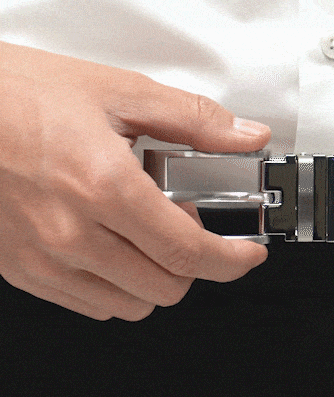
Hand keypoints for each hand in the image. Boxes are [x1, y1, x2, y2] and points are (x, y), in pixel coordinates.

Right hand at [0, 41, 270, 319]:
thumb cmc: (19, 94)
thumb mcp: (120, 92)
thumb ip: (195, 120)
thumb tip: (246, 135)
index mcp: (104, 186)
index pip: (189, 252)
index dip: (232, 261)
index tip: (248, 255)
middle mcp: (72, 233)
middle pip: (166, 287)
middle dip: (195, 263)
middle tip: (187, 223)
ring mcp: (43, 258)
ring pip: (130, 304)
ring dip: (157, 275)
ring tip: (148, 231)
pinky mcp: (22, 269)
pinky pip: (89, 304)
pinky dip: (118, 285)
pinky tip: (115, 244)